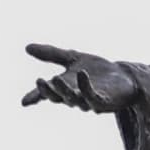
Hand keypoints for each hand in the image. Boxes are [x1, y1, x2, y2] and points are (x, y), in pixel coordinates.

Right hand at [21, 42, 139, 114]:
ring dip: (65, 91)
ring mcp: (89, 101)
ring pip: (74, 100)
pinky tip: (81, 74)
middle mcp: (76, 98)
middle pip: (60, 98)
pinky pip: (93, 97)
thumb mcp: (72, 58)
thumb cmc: (97, 71)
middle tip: (40, 81)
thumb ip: (51, 54)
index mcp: (66, 89)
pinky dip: (86, 87)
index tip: (24, 101)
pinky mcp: (104, 101)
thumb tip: (26, 47)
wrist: (124, 78)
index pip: (49, 93)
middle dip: (49, 91)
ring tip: (57, 79)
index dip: (37, 96)